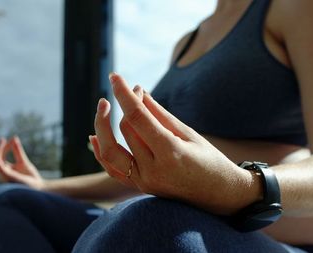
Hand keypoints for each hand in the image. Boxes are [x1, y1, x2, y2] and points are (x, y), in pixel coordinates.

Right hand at [0, 136, 45, 189]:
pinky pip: (0, 169)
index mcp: (5, 168)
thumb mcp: (23, 162)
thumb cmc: (30, 178)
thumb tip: (14, 137)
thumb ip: (18, 151)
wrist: (38, 188)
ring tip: (2, 140)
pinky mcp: (8, 178)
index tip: (11, 138)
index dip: (2, 146)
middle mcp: (3, 172)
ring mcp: (4, 175)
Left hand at [90, 73, 259, 213]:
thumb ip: (160, 114)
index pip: (137, 118)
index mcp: (171, 153)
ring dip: (103, 127)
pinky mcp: (139, 187)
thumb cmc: (210, 160)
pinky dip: (101, 153)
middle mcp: (153, 170)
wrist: (219, 195)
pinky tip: (93, 136)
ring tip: (104, 106)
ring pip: (111, 151)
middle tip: (136, 90)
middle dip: (125, 105)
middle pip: (126, 131)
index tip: (115, 76)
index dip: (124, 95)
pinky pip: (112, 170)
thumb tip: (138, 93)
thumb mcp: (189, 134)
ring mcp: (144, 182)